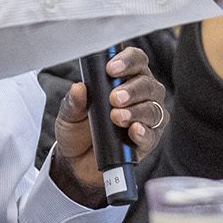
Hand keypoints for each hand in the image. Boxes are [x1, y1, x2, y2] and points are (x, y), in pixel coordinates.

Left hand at [53, 47, 166, 198]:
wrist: (77, 162)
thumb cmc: (78, 130)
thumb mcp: (69, 113)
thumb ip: (73, 101)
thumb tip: (78, 88)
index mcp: (125, 79)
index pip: (136, 60)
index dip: (128, 61)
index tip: (111, 69)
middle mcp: (142, 95)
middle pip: (147, 84)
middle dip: (132, 89)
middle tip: (114, 98)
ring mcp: (148, 118)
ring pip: (153, 109)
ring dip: (137, 111)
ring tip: (117, 116)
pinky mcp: (148, 141)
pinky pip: (153, 135)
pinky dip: (144, 132)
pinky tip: (134, 130)